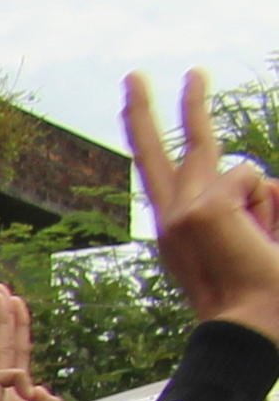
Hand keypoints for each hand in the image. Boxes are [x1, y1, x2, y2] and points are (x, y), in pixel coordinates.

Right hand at [0, 282, 65, 400]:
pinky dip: (17, 376)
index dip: (19, 333)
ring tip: (4, 295)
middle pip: (5, 351)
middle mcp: (1, 400)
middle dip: (5, 318)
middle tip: (2, 288)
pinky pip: (1, 380)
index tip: (16, 305)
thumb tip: (43, 387)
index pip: (18, 361)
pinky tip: (28, 389)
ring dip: (2, 324)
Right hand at [129, 69, 278, 344]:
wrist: (256, 326)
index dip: (152, 134)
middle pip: (157, 150)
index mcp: (179, 231)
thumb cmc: (266, 293)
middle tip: (135, 74)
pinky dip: (266, 207)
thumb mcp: (262, 235)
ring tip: (262, 245)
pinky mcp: (199, 209)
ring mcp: (180, 212)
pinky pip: (249, 178)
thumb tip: (254, 176)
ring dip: (264, 207)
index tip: (137, 100)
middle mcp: (170, 220)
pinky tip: (258, 239)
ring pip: (235, 169)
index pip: (162, 174)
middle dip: (148, 108)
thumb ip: (254, 200)